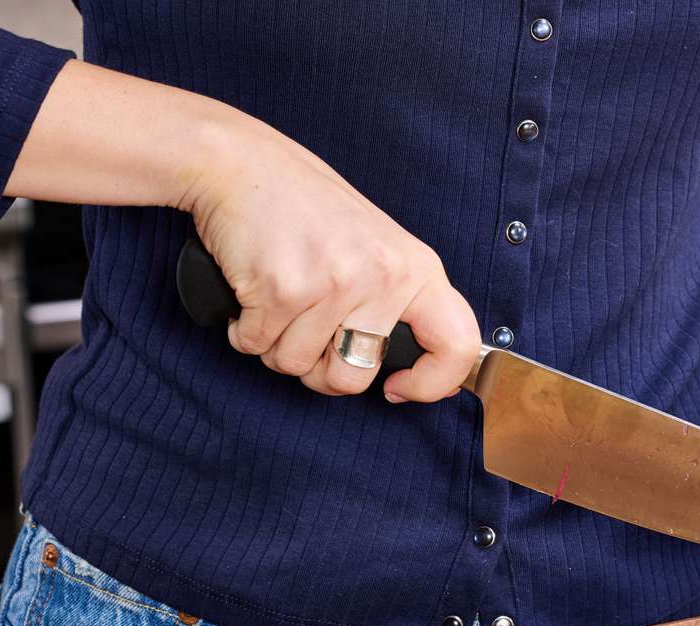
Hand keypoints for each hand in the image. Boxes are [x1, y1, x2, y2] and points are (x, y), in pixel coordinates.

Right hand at [181, 116, 478, 399]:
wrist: (241, 163)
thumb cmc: (306, 210)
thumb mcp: (378, 248)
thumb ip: (399, 305)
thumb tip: (430, 375)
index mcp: (417, 268)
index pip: (458, 346)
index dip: (431, 384)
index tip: (398, 388)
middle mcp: (384, 276)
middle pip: (353, 378)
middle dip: (319, 370)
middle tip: (306, 332)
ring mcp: (335, 282)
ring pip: (296, 366)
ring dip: (276, 344)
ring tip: (279, 298)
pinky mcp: (283, 288)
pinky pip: (257, 346)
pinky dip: (244, 329)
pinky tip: (253, 291)